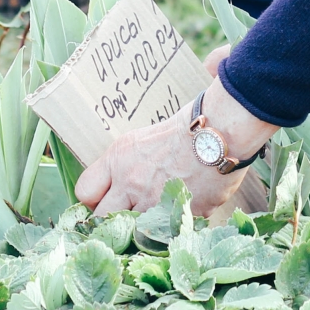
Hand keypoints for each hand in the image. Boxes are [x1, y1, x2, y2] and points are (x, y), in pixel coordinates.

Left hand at [75, 48, 279, 215]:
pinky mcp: (177, 217)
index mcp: (119, 158)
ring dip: (142, 228)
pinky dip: (173, 228)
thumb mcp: (148, 131)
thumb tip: (184, 76)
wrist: (225, 130)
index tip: (106, 198)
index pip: (84, 191)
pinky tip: (180, 218)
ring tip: (153, 221)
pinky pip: (168, 231)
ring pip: (132, 232)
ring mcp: (153, 204)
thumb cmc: (193, 120)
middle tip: (127, 215)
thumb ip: (134, 144)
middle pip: (102, 220)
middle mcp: (129, 184)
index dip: (94, 198)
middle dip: (113, 220)